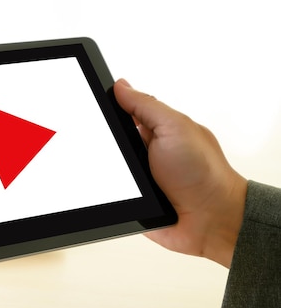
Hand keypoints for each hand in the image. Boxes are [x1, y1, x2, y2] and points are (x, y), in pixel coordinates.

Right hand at [113, 79, 246, 267]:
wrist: (211, 221)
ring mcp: (139, 175)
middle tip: (119, 149)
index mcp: (158, 129)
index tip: (95, 106)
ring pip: (107, 165)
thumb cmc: (204, 174)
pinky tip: (119, 192)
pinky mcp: (133, 199)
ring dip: (109, 168)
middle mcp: (147, 150)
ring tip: (126, 174)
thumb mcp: (175, 128)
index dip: (108, 107)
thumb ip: (146, 105)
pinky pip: (110, 191)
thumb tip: (120, 86)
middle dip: (106, 142)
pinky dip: (110, 191)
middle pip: (111, 139)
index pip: (124, 111)